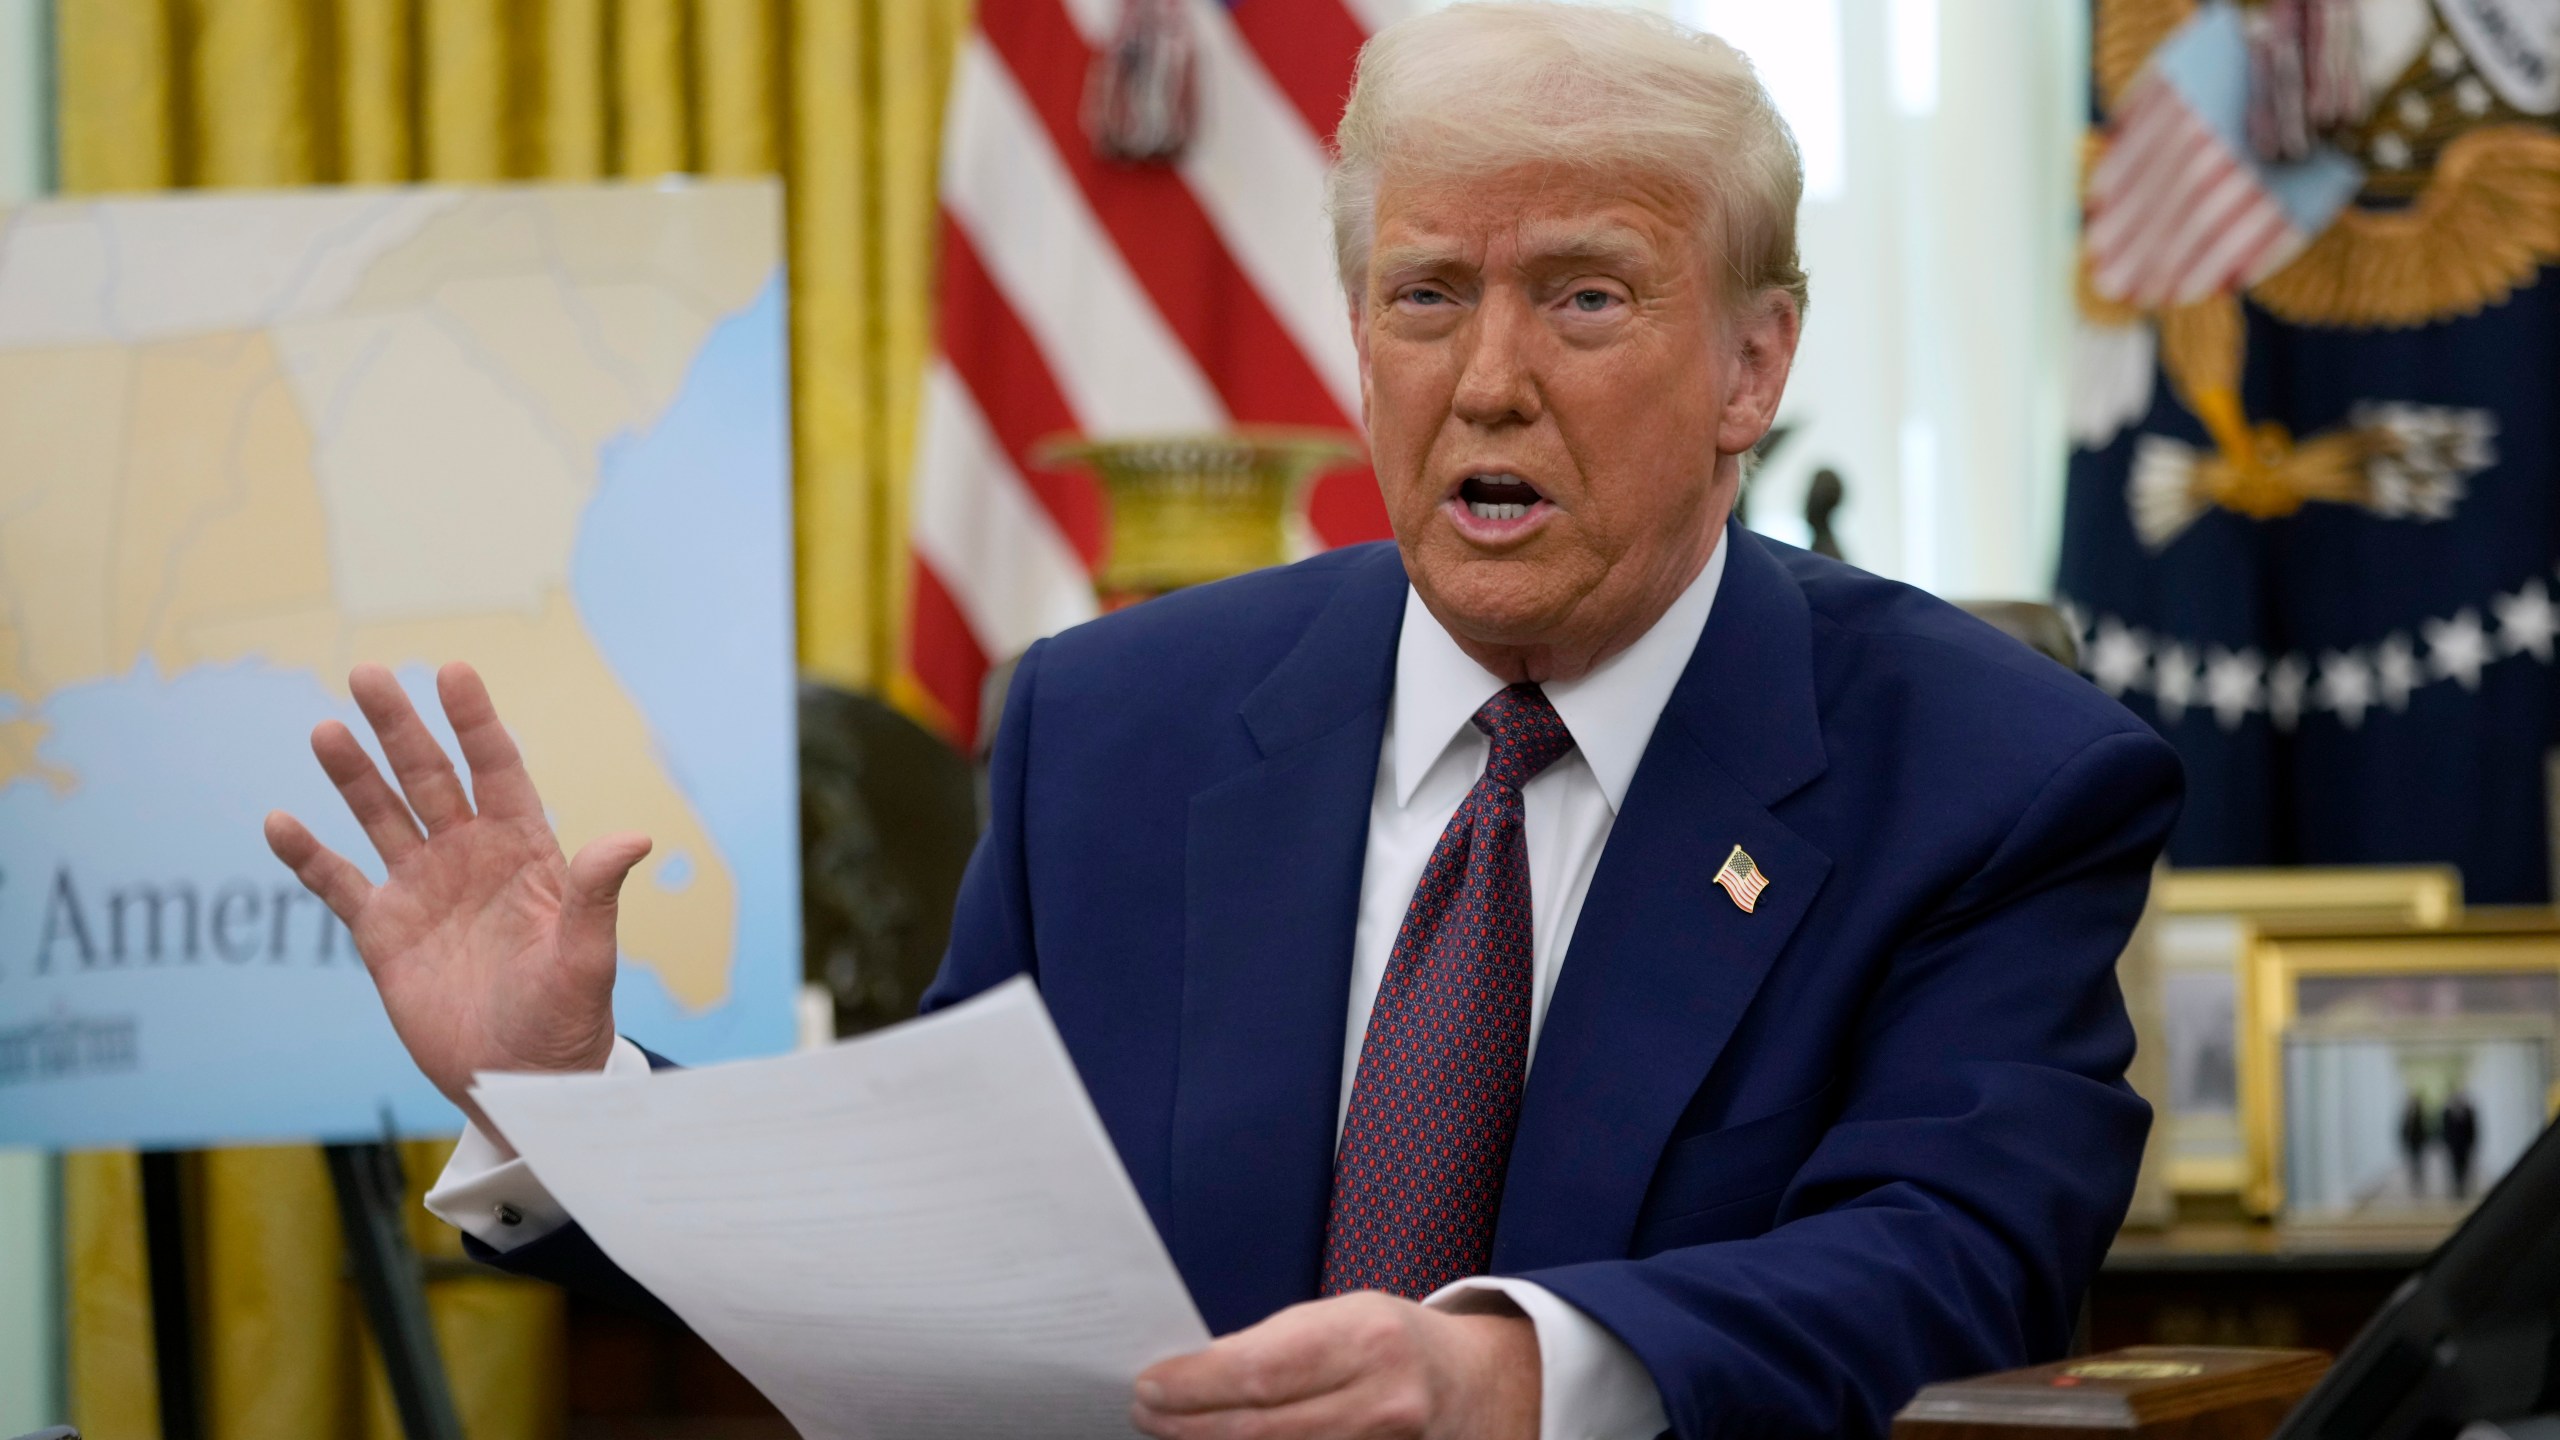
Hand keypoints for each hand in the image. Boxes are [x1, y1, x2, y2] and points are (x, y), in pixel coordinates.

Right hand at [264, 662, 651, 1150]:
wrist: (524, 1082)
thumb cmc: (569, 1018)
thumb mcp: (588, 956)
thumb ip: (598, 893)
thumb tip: (636, 838)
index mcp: (526, 851)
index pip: (497, 770)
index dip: (475, 722)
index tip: (453, 672)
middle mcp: (471, 858)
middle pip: (431, 778)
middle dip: (401, 729)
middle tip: (368, 675)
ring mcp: (424, 891)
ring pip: (382, 817)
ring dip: (354, 775)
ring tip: (327, 729)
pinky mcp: (385, 933)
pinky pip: (339, 884)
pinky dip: (309, 856)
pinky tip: (280, 822)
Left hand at [1130, 1291, 1538, 1439]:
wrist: (1474, 1388)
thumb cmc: (1393, 1343)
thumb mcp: (1343, 1317)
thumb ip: (1275, 1345)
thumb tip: (1192, 1373)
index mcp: (1368, 1340)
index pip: (1262, 1372)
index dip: (1195, 1385)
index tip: (1149, 1384)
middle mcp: (1381, 1403)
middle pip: (1261, 1429)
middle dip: (1189, 1425)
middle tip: (1145, 1413)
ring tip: (1172, 1431)